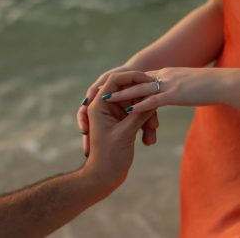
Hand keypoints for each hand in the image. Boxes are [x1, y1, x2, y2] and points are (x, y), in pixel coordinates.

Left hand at [83, 71, 154, 190]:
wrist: (104, 178)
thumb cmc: (109, 157)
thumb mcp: (125, 133)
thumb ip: (139, 113)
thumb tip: (153, 98)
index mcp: (99, 105)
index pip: (115, 80)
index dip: (132, 77)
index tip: (149, 80)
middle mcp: (106, 107)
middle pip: (128, 93)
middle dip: (144, 103)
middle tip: (155, 115)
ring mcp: (114, 115)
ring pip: (135, 106)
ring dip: (146, 118)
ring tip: (152, 133)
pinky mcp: (122, 123)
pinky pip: (136, 116)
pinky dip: (144, 125)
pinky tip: (149, 139)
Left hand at [104, 67, 227, 112]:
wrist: (222, 82)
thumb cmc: (204, 85)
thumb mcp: (182, 85)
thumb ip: (169, 88)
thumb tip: (161, 94)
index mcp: (163, 74)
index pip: (137, 77)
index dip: (121, 82)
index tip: (107, 87)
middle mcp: (162, 76)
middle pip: (133, 81)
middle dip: (115, 87)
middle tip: (98, 93)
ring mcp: (167, 84)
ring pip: (139, 89)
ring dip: (122, 96)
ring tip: (105, 100)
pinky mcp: (175, 93)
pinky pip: (154, 100)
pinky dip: (140, 106)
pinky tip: (128, 111)